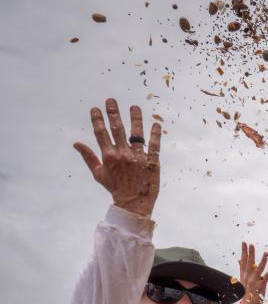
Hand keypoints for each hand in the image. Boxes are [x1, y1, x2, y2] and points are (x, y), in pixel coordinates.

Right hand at [73, 98, 161, 216]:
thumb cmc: (115, 188)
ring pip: (137, 134)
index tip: (95, 108)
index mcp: (108, 156)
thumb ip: (88, 157)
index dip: (97, 119)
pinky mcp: (152, 163)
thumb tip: (75, 143)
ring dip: (135, 119)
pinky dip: (155, 135)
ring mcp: (138, 158)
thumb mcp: (98, 173)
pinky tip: (156, 123)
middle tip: (111, 100)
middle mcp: (122, 154)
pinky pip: (154, 146)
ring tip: (134, 107)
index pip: (101, 133)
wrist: (133, 203)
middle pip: (117, 129)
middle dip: (113, 113)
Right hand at [237, 242, 267, 303]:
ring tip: (265, 253)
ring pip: (258, 269)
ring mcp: (254, 281)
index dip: (244, 251)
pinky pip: (266, 277)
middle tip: (251, 244)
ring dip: (262, 260)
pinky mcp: (260, 286)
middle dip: (250, 253)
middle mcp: (248, 277)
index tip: (244, 243)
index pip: (243, 260)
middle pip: (249, 263)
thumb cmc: (246, 292)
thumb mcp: (243, 279)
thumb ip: (242, 269)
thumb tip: (239, 259)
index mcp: (244, 274)